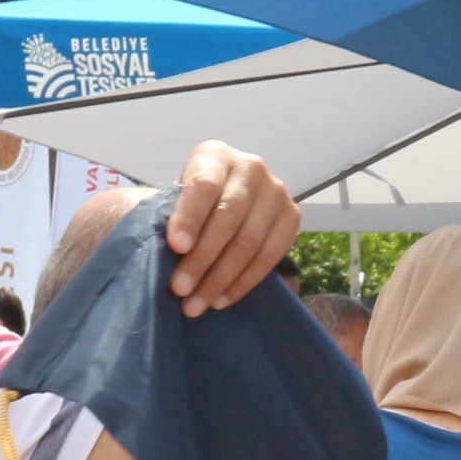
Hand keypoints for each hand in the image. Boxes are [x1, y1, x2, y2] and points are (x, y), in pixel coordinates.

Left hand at [160, 142, 298, 316]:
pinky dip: (243, 283)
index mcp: (215, 155)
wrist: (227, 199)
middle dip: (201, 258)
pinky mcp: (292, 216)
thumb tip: (168, 253)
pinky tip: (222, 299)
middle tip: (179, 289)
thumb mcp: (176, 198)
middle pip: (227, 218)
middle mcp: (251, 167)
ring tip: (196, 304)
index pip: (203, 185)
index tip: (176, 247)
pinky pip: (269, 257)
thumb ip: (171, 217)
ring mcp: (276, 192)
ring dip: (220, 279)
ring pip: (249, 242)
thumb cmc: (192, 204)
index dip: (189, 216)